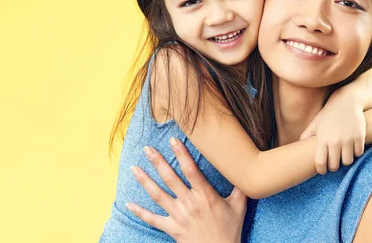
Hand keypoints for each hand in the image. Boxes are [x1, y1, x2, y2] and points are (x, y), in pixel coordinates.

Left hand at [126, 138, 245, 242]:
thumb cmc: (230, 230)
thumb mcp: (239, 206)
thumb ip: (239, 187)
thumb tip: (242, 169)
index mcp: (206, 195)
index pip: (191, 170)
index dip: (182, 154)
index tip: (174, 140)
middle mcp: (190, 203)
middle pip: (170, 178)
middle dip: (158, 162)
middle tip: (147, 149)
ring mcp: (179, 216)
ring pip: (158, 195)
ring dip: (145, 181)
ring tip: (134, 168)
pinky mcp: (172, 228)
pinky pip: (152, 219)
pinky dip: (140, 212)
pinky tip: (128, 204)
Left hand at [300, 86, 365, 174]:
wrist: (347, 101)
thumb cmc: (329, 113)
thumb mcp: (316, 122)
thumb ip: (307, 135)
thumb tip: (298, 146)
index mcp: (322, 139)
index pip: (320, 163)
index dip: (321, 170)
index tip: (323, 170)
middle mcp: (335, 140)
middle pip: (335, 166)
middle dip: (333, 167)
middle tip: (334, 164)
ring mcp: (348, 139)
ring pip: (347, 162)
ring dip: (345, 161)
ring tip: (343, 156)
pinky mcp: (359, 137)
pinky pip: (358, 153)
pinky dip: (355, 153)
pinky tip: (352, 148)